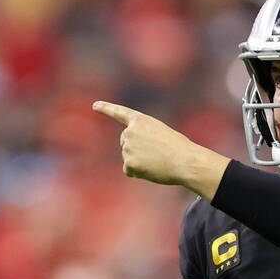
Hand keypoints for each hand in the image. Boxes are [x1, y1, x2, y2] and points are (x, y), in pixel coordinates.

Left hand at [92, 100, 228, 200]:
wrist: (184, 161)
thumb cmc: (179, 148)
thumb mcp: (161, 134)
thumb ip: (144, 138)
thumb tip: (130, 160)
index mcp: (140, 120)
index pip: (119, 112)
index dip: (106, 108)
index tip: (95, 106)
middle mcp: (130, 131)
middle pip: (124, 142)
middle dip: (134, 148)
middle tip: (154, 154)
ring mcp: (127, 147)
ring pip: (128, 157)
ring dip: (139, 162)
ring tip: (156, 161)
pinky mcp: (129, 163)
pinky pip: (129, 170)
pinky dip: (138, 173)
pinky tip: (151, 170)